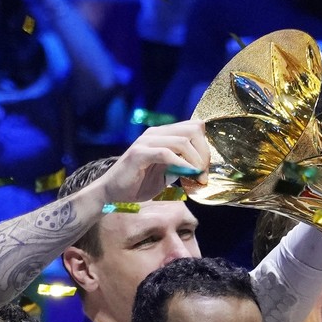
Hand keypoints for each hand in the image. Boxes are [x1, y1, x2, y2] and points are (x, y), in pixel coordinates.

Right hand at [97, 122, 211, 203]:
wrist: (113, 194)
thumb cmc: (139, 184)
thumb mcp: (167, 173)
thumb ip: (181, 165)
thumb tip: (201, 166)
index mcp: (163, 134)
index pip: (194, 127)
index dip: (206, 145)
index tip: (207, 166)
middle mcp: (155, 133)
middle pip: (192, 130)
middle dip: (204, 152)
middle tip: (204, 172)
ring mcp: (146, 142)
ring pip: (181, 141)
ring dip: (195, 160)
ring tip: (198, 176)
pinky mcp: (139, 154)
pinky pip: (166, 154)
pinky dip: (181, 165)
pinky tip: (187, 175)